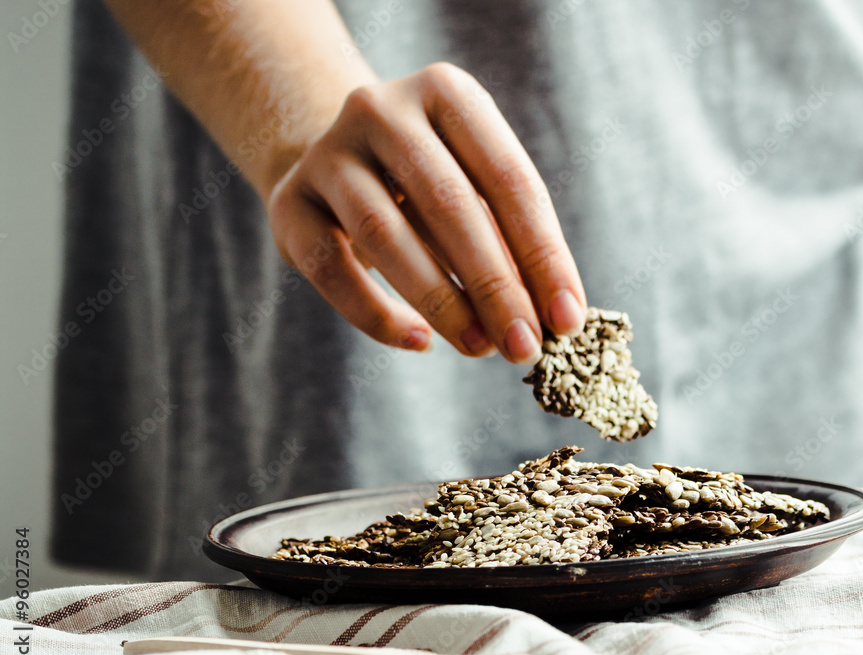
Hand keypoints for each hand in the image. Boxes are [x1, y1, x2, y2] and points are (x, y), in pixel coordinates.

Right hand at [266, 62, 586, 362]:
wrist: (332, 161)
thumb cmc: (426, 185)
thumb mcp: (472, 188)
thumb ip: (508, 240)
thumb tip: (551, 317)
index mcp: (446, 93)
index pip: (509, 179)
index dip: (543, 255)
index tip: (566, 318)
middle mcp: (381, 109)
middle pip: (450, 205)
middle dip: (496, 286)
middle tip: (525, 346)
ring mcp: (328, 154)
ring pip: (386, 235)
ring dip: (442, 303)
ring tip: (480, 348)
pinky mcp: (290, 204)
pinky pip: (332, 268)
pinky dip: (376, 314)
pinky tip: (419, 342)